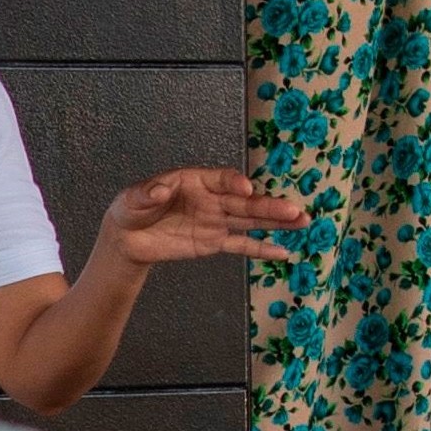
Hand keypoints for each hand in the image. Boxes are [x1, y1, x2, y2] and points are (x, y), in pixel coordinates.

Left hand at [97, 166, 297, 274]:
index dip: (234, 183)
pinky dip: (261, 249)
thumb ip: (148, 192)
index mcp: (195, 180)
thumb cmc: (132, 209)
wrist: (128, 237)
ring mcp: (216, 220)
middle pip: (245, 202)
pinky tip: (283, 251)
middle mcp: (211, 198)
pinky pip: (241, 245)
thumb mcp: (133, 199)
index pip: (221, 179)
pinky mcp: (214, 242)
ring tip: (302, 222)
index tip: (246, 190)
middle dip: (270, 206)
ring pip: (251, 221)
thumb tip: (161, 189)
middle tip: (294, 210)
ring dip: (277, 222)